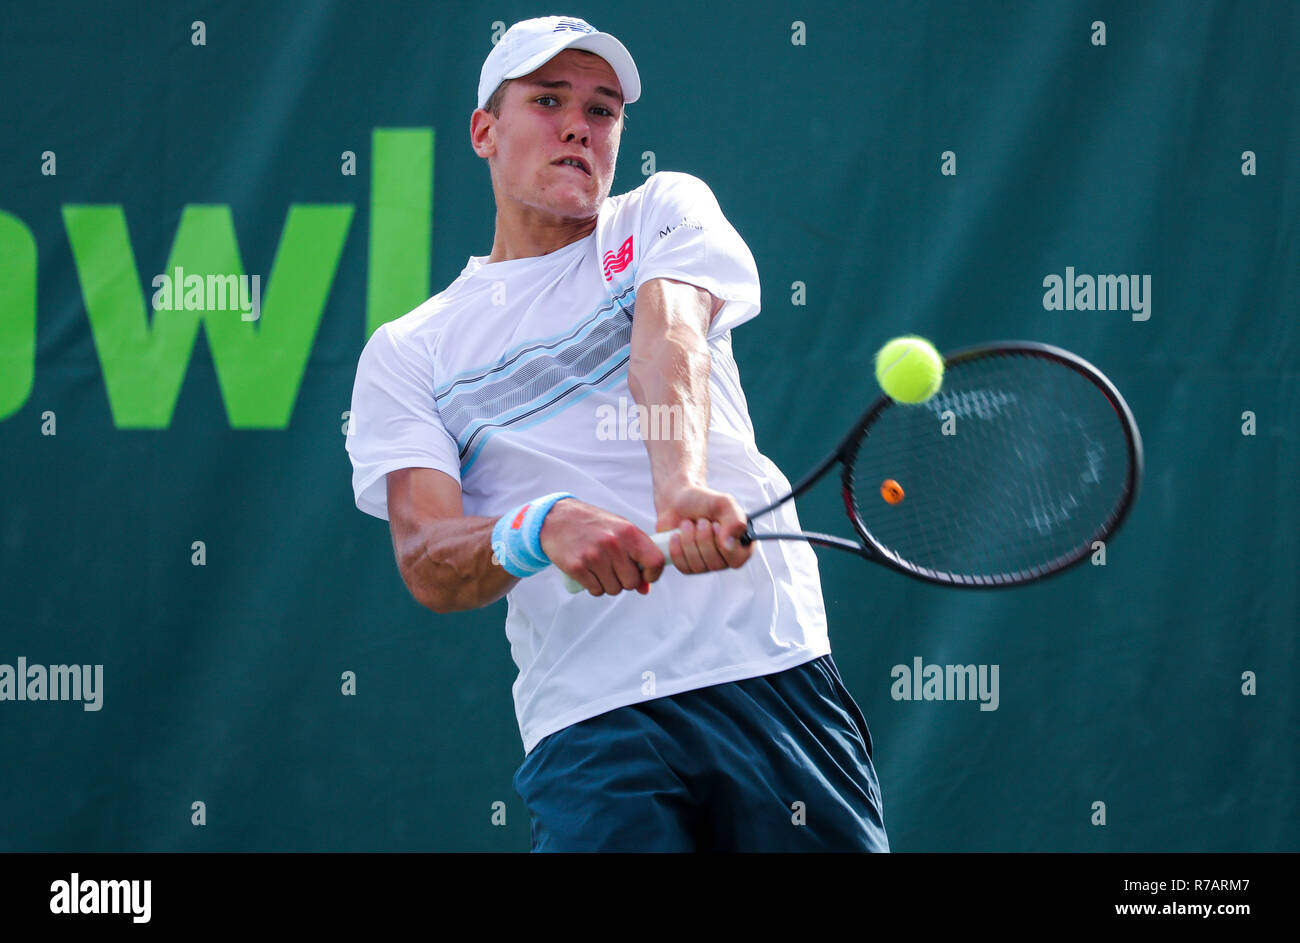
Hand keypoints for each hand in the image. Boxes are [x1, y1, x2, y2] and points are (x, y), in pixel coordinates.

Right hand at [539, 498, 665, 596]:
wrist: (557, 519)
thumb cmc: (593, 524)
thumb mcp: (619, 531)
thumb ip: (636, 555)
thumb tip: (645, 588)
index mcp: (628, 532)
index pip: (654, 561)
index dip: (653, 574)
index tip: (645, 575)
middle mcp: (613, 543)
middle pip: (632, 582)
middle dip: (625, 581)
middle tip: (615, 569)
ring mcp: (593, 556)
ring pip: (614, 589)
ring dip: (608, 584)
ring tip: (600, 568)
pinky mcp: (576, 567)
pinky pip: (596, 590)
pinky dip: (594, 586)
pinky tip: (589, 572)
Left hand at [655, 485, 753, 573]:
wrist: (677, 501)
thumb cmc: (704, 502)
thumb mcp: (724, 504)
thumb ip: (735, 521)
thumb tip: (728, 544)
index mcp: (740, 544)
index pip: (737, 559)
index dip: (724, 546)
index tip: (716, 525)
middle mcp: (725, 558)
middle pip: (716, 564)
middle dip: (704, 539)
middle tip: (700, 521)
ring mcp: (706, 564)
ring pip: (698, 566)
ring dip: (689, 541)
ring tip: (686, 524)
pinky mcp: (688, 566)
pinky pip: (684, 567)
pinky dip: (677, 549)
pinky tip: (676, 535)